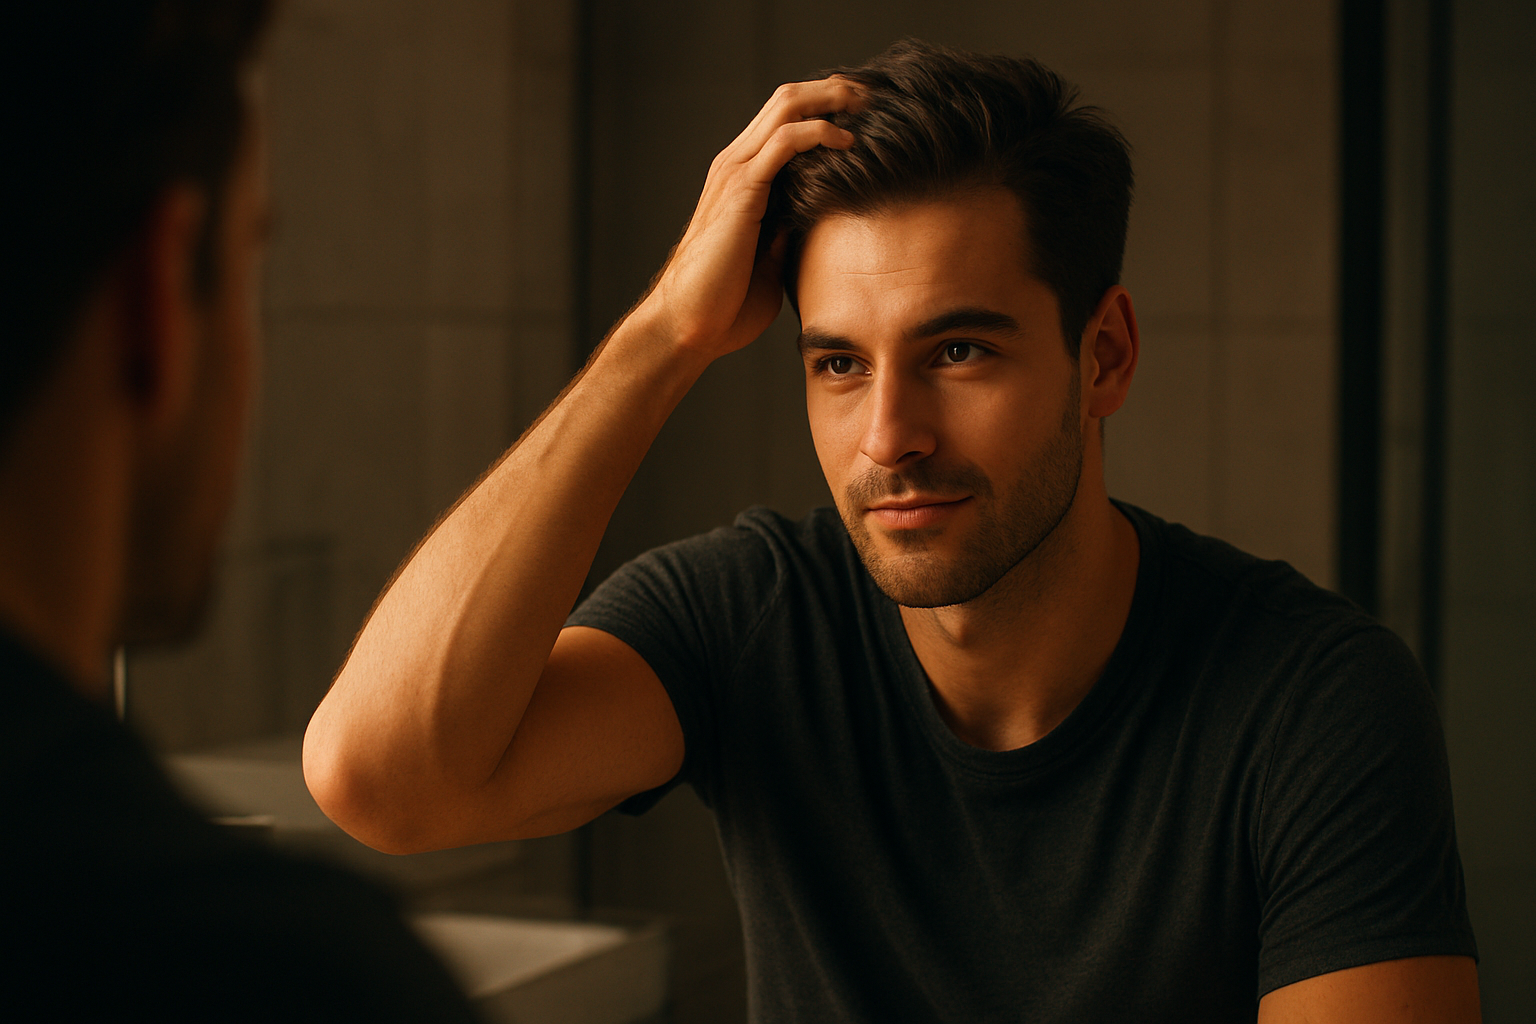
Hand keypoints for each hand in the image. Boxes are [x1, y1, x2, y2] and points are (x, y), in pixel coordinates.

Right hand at [630, 77, 862, 359]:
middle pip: (787, 99)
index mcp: (743, 179)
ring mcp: (736, 173)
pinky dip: (820, 132)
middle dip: (834, 91)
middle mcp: (736, 165)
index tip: (865, 116)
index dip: (824, 107)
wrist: (687, 325)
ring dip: (831, 99)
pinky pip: (785, 141)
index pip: (784, 120)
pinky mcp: (741, 189)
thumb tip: (814, 225)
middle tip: (873, 97)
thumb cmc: (724, 304)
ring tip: (866, 105)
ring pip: (786, 107)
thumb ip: (787, 236)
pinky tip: (847, 141)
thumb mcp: (769, 262)